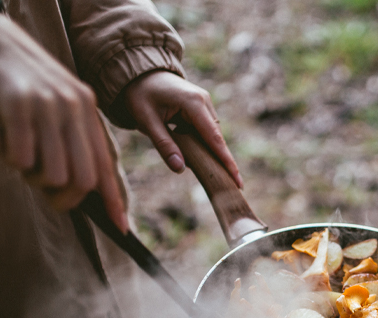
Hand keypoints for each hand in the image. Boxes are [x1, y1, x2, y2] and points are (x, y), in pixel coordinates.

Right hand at [0, 14, 126, 231]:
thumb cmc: (25, 90)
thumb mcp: (59, 109)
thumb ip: (75, 141)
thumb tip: (89, 191)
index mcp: (87, 110)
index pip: (105, 165)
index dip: (114, 199)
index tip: (121, 227)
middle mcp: (73, 106)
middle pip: (82, 180)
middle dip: (62, 197)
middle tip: (41, 186)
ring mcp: (47, 105)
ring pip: (52, 175)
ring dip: (32, 177)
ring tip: (21, 156)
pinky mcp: (18, 105)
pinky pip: (20, 158)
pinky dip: (10, 159)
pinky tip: (4, 140)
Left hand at [122, 71, 242, 188]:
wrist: (140, 72)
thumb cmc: (141, 94)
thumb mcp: (147, 121)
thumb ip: (164, 145)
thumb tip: (180, 169)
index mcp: (193, 103)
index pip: (214, 139)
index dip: (226, 162)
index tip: (238, 181)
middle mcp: (204, 101)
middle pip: (216, 138)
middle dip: (220, 161)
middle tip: (227, 185)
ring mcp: (205, 102)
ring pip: (212, 135)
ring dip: (207, 151)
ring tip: (204, 168)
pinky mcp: (201, 106)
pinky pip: (206, 130)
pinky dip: (201, 142)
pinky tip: (191, 151)